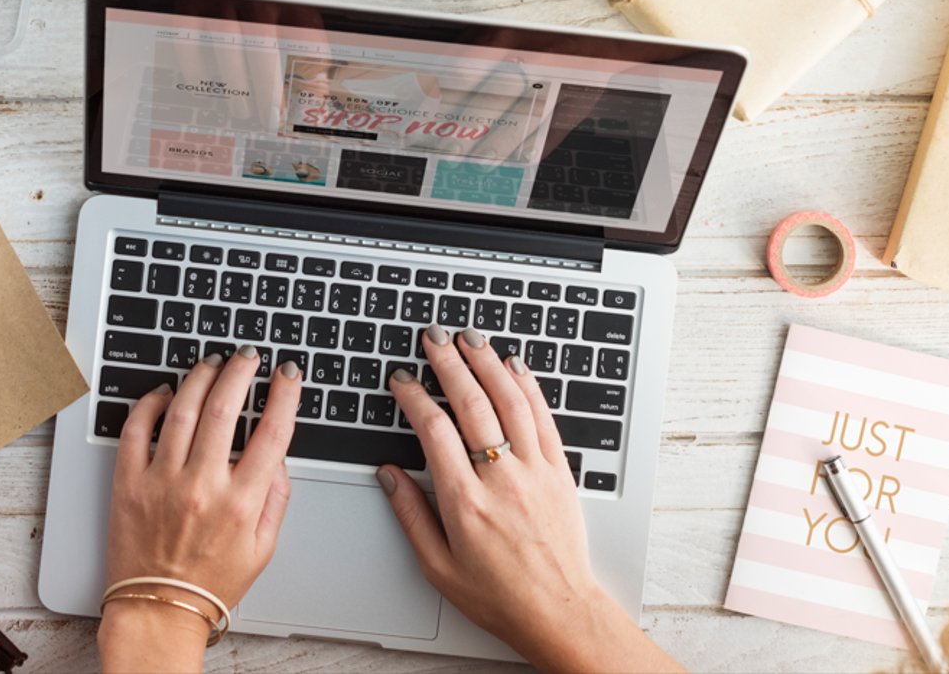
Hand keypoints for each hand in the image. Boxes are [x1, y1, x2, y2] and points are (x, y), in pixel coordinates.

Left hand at [99, 349, 300, 673]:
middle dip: (240, 371)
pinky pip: (136, 429)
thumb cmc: (210, 583)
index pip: (273, 433)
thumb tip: (278, 456)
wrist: (159, 610)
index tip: (288, 374)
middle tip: (247, 357)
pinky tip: (164, 392)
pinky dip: (149, 403)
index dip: (285, 395)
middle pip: (226, 408)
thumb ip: (276, 498)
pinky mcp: (128, 483)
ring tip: (211, 363)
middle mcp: (202, 488)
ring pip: (182, 410)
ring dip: (200, 377)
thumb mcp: (263, 548)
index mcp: (240, 504)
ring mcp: (162, 482)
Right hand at [378, 328, 683, 673]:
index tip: (402, 379)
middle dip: (449, 363)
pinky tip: (515, 366)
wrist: (558, 611)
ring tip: (470, 338)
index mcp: (465, 503)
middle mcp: (501, 480)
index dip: (414, 397)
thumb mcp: (437, 567)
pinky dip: (528, 386)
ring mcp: (534, 472)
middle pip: (472, 404)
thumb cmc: (499, 596)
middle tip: (434, 337)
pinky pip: (543, 417)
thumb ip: (411, 516)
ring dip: (488, 363)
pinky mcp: (559, 471)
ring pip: (510, 401)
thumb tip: (389, 475)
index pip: (434, 431)